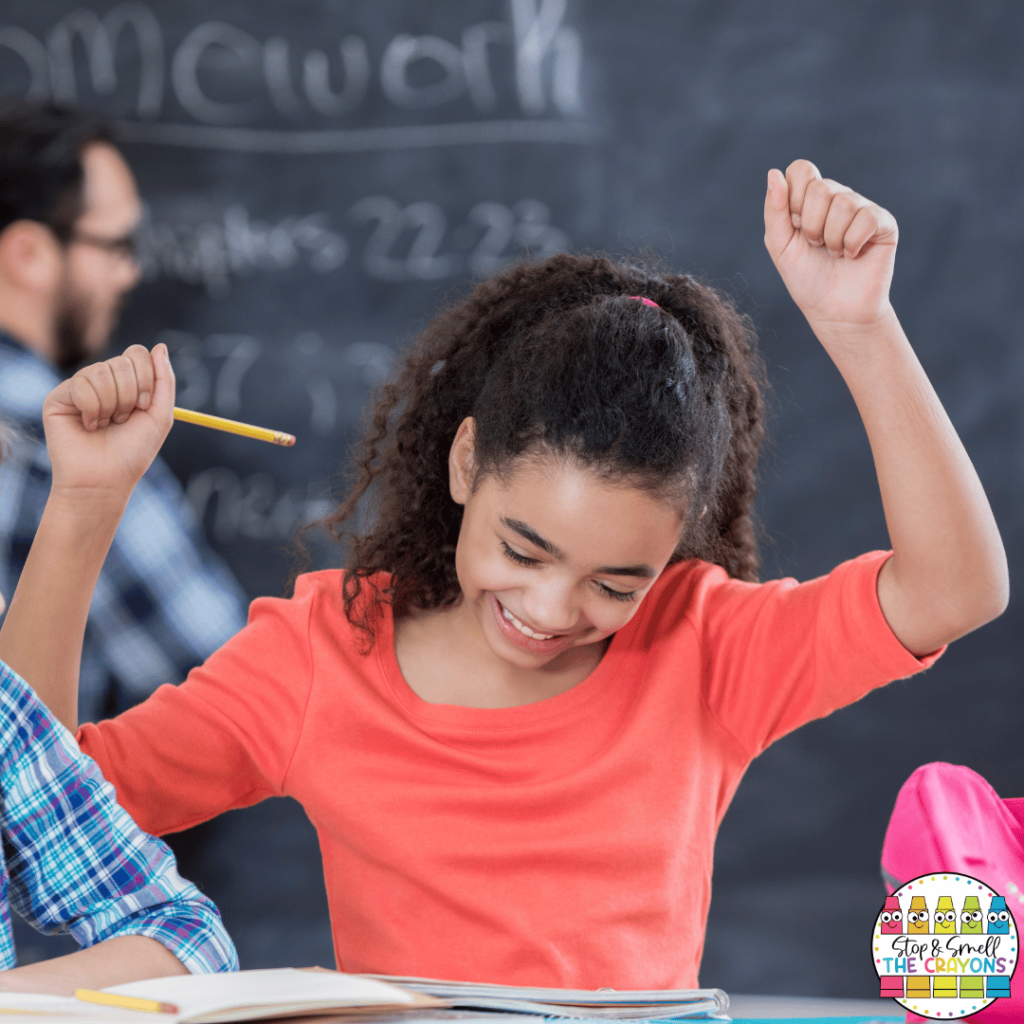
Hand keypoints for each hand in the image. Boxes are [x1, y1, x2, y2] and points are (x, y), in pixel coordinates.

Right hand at [42, 343, 174, 507]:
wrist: (105, 479)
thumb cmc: (133, 451)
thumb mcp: (160, 415)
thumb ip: (164, 380)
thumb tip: (160, 346)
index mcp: (127, 382)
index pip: (137, 353)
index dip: (146, 379)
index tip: (145, 405)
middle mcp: (103, 380)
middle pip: (122, 361)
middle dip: (130, 396)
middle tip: (123, 420)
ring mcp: (80, 386)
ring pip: (102, 372)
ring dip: (111, 405)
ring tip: (106, 425)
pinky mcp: (60, 396)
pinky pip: (81, 385)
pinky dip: (92, 409)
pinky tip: (89, 425)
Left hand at [764, 160, 897, 331]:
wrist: (834, 310)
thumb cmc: (806, 279)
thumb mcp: (780, 246)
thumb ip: (774, 210)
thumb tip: (773, 173)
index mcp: (810, 199)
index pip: (802, 169)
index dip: (793, 197)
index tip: (795, 225)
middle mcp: (838, 197)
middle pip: (821, 187)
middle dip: (811, 226)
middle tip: (816, 246)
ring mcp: (862, 208)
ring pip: (843, 204)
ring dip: (832, 239)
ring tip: (835, 254)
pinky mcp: (883, 223)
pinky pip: (866, 218)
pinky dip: (852, 244)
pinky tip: (853, 255)